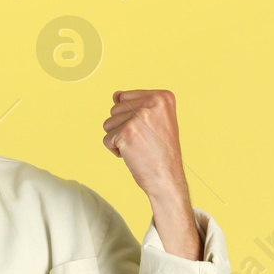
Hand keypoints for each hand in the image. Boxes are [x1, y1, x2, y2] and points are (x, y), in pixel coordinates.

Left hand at [103, 89, 201, 260]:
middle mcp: (152, 102)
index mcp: (163, 96)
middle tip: (144, 141)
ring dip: (118, 138)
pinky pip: (107, 139)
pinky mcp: (127, 132)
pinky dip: (115, 150)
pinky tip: (133, 155)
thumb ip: (139, 104)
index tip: (149, 130)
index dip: (130, 117)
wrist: (167, 178)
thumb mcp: (158, 120)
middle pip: (114, 109)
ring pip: (108, 124)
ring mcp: (139, 117)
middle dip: (123, 127)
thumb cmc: (161, 151)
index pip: (124, 97)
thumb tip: (115, 95)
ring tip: (139, 147)